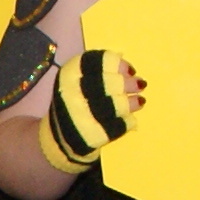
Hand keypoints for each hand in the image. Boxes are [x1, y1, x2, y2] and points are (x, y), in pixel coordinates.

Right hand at [37, 48, 142, 176]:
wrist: (59, 137)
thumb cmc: (73, 103)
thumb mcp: (75, 80)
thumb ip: (97, 69)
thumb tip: (126, 62)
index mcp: (68, 74)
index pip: (100, 62)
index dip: (120, 65)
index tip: (130, 70)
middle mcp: (73, 93)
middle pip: (111, 83)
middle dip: (129, 83)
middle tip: (140, 84)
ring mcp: (82, 116)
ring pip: (118, 104)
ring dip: (133, 102)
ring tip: (139, 101)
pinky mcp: (92, 136)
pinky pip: (119, 126)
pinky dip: (129, 121)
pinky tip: (130, 119)